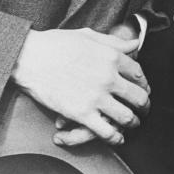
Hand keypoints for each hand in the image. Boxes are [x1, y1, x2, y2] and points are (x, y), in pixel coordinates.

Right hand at [48, 19, 148, 147]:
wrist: (30, 58)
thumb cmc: (56, 44)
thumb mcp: (88, 35)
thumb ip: (113, 41)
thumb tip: (135, 44)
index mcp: (110, 56)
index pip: (139, 73)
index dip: (143, 83)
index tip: (142, 88)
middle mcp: (108, 76)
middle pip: (138, 96)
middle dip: (144, 105)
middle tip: (143, 109)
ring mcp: (96, 96)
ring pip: (127, 116)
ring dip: (133, 122)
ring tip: (132, 123)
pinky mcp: (81, 113)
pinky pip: (106, 131)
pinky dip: (115, 137)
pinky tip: (118, 138)